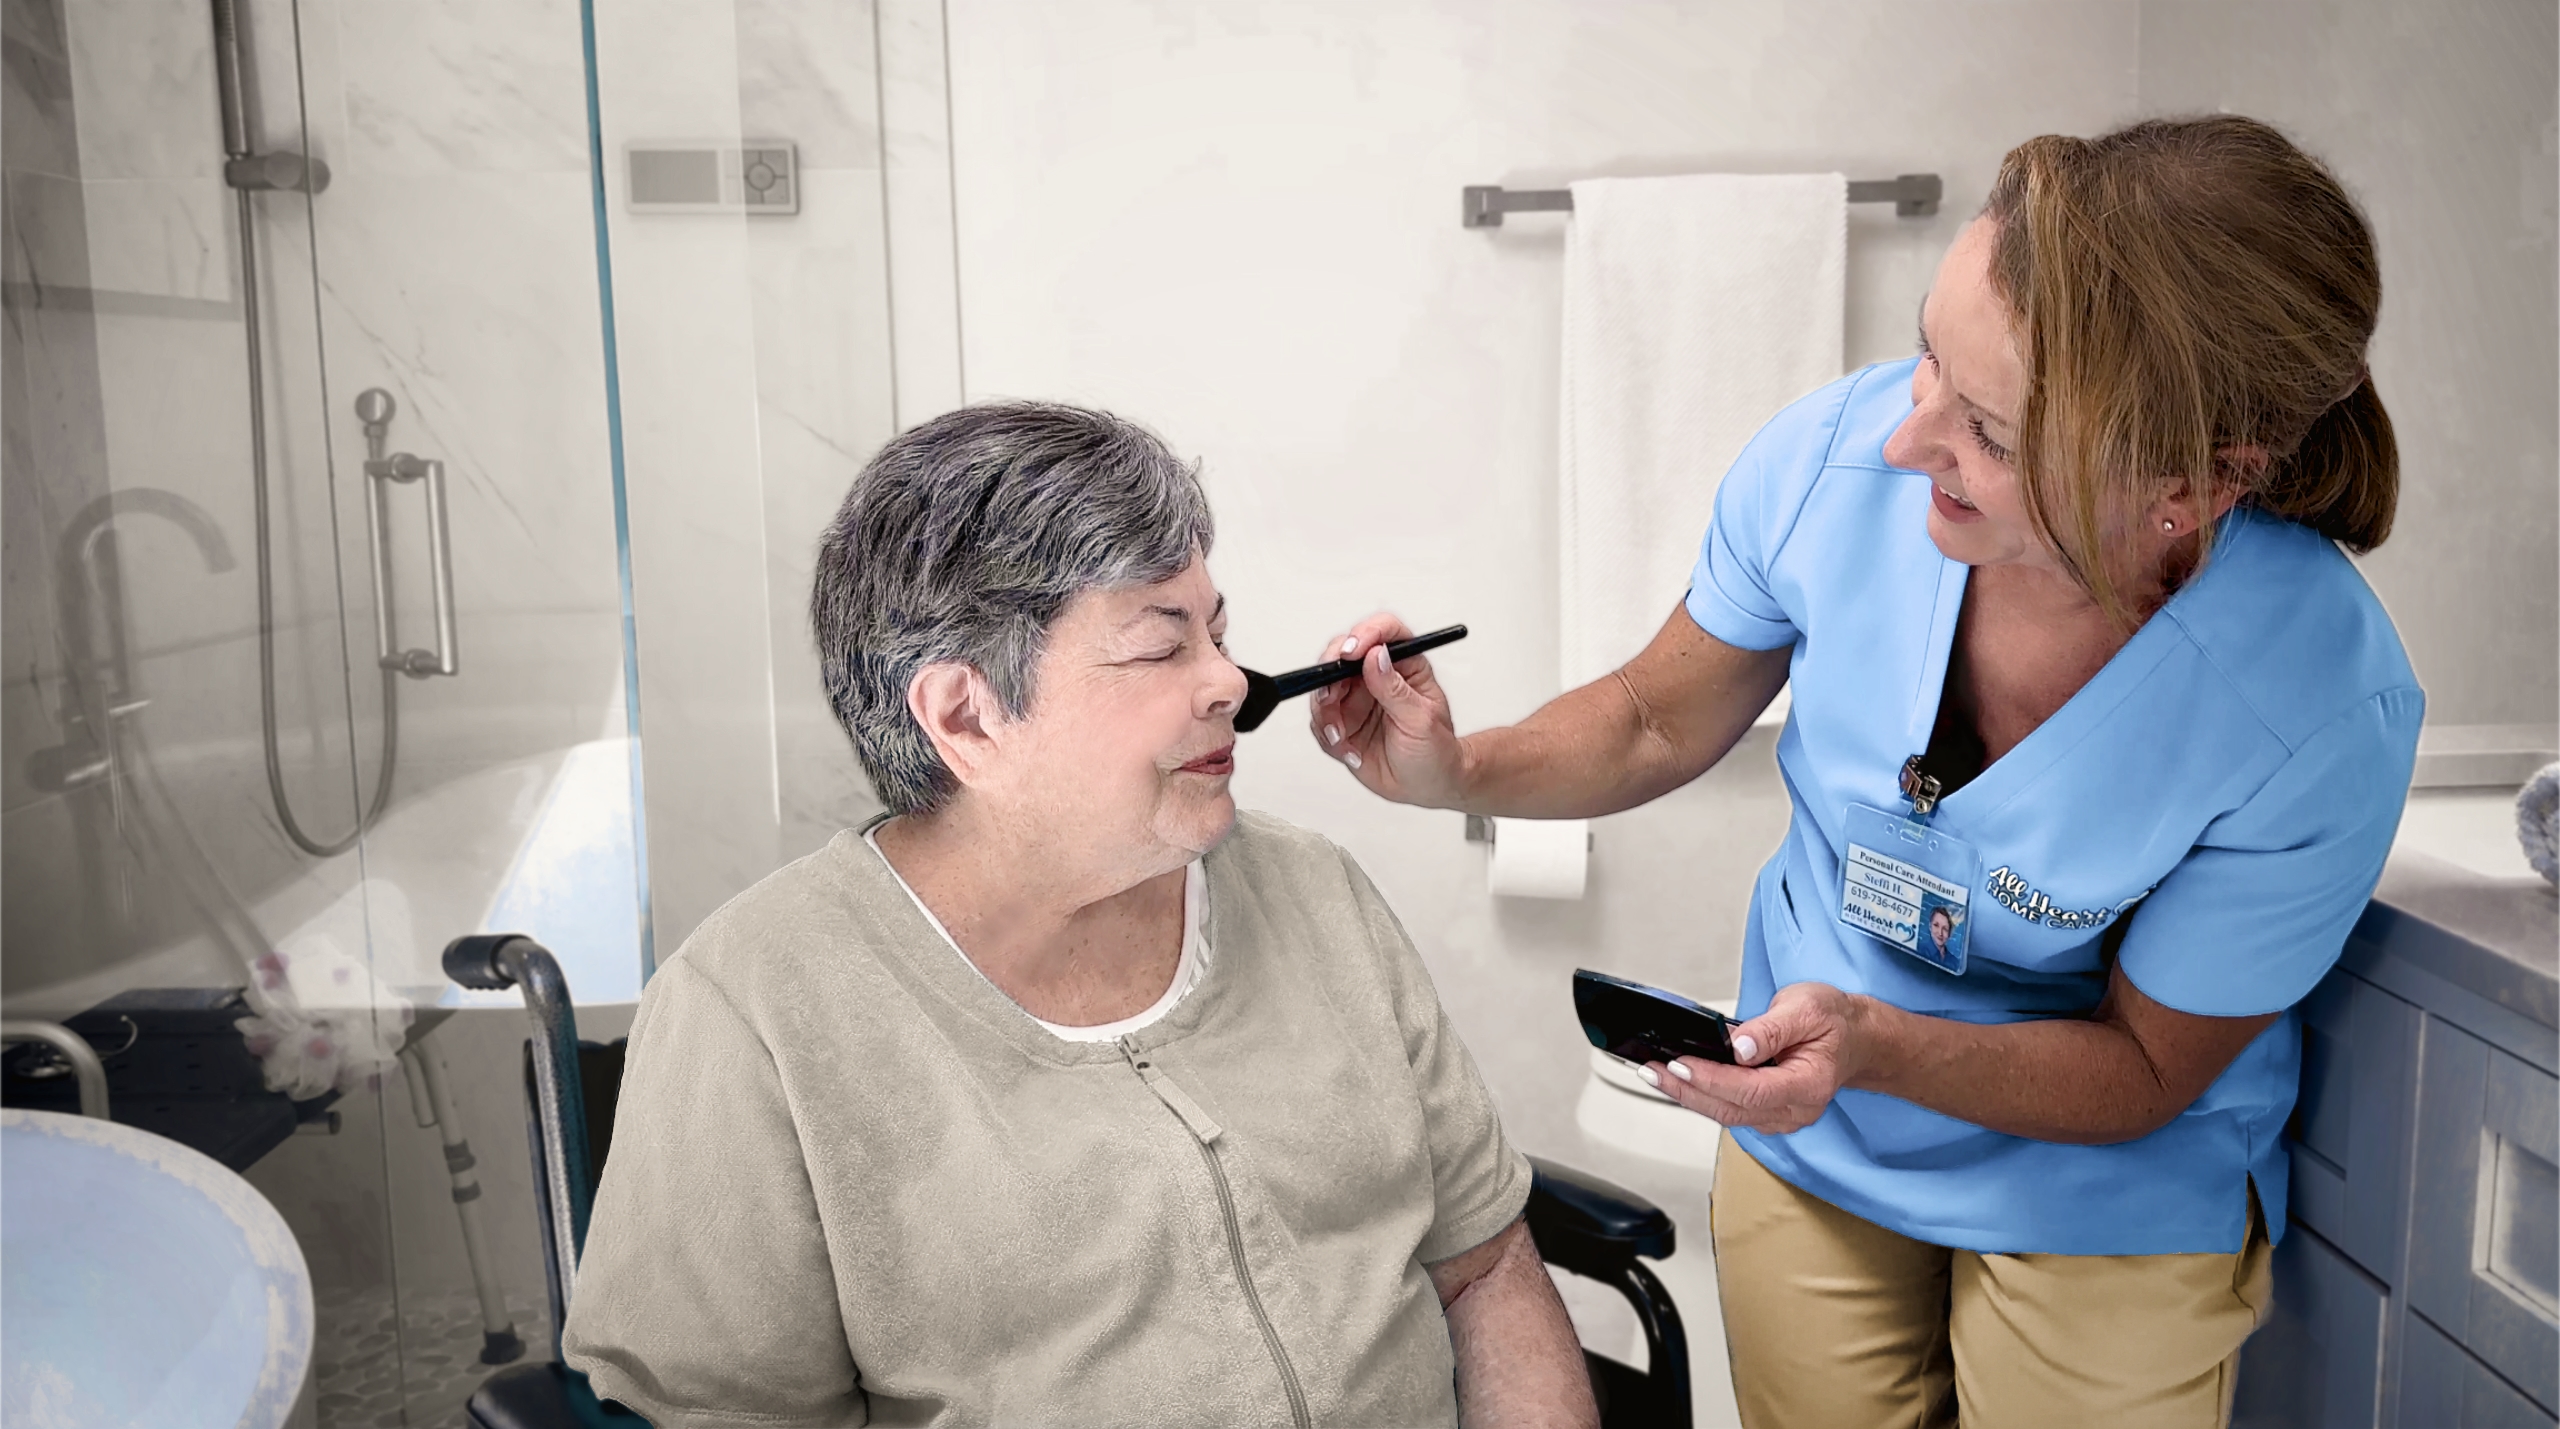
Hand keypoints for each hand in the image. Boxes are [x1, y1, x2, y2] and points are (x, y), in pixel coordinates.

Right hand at [1307, 613, 1470, 808]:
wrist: (1427, 785)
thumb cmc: (1436, 750)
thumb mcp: (1421, 720)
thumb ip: (1395, 689)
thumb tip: (1376, 656)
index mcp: (1405, 665)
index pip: (1384, 633)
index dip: (1364, 635)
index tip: (1351, 653)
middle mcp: (1377, 676)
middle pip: (1342, 654)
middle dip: (1329, 673)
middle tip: (1329, 696)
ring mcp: (1357, 697)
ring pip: (1323, 687)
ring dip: (1325, 712)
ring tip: (1341, 737)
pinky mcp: (1342, 720)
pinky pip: (1320, 719)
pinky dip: (1327, 735)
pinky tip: (1349, 751)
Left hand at [1646, 982, 1867, 1134]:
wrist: (1855, 1039)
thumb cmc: (1834, 1022)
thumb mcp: (1807, 1008)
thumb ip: (1772, 1029)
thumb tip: (1738, 1046)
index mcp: (1808, 1085)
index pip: (1752, 1091)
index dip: (1712, 1080)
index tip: (1681, 1064)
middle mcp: (1794, 1110)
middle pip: (1731, 1109)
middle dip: (1686, 1091)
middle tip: (1651, 1071)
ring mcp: (1781, 1117)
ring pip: (1726, 1114)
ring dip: (1687, 1095)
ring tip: (1654, 1075)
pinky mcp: (1767, 1113)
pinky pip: (1729, 1110)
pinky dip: (1701, 1096)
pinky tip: (1679, 1080)